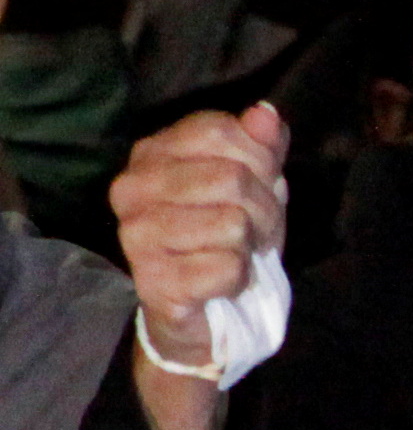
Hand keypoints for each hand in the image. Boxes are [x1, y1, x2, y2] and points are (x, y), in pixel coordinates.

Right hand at [110, 103, 288, 429]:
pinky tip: (220, 281)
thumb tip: (265, 114)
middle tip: (253, 230)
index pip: (220, 129)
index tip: (259, 185)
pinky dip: (240, 278)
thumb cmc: (226, 238)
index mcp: (152, 152)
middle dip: (264, 208)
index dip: (259, 159)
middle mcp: (131, 189)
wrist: (205, 315)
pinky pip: (227, 267)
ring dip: (252, 244)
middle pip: (232, 178)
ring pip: (233, 222)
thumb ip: (262, 146)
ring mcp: (135, 236)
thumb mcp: (256, 183)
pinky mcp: (152, 282)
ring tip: (236, 253)